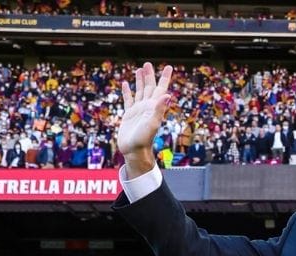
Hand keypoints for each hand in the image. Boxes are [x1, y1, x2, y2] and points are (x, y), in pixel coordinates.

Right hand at [118, 62, 172, 176]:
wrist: (134, 152)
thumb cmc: (144, 140)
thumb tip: (168, 94)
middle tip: (148, 64)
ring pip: (140, 91)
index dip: (164, 78)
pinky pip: (128, 100)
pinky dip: (127, 91)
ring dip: (140, 81)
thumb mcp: (152, 123)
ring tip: (139, 70)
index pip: (161, 89)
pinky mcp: (129, 115)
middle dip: (150, 75)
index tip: (169, 67)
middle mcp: (147, 107)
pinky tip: (126, 84)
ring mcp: (138, 110)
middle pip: (149, 87)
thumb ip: (159, 109)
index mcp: (154, 107)